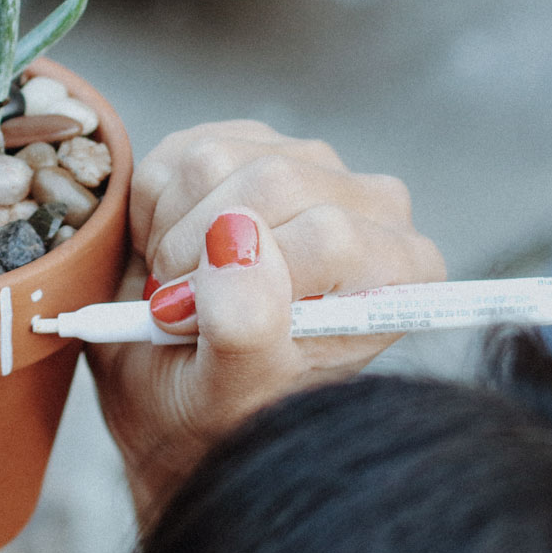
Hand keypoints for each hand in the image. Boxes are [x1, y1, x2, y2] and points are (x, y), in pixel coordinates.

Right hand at [89, 122, 445, 518]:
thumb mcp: (229, 392)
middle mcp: (370, 209)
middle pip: (274, 182)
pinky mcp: (250, 143)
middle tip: (177, 311)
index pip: (328, 235)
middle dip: (197, 250)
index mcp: (397, 275)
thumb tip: (236, 236)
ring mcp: (311, 167)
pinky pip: (180, 151)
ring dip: (170, 233)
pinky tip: (172, 252)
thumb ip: (246, 326)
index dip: (245, 276)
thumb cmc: (221, 409)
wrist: (177, 392)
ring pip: (217, 159)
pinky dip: (154, 209)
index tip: (195, 323)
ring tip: (179, 286)